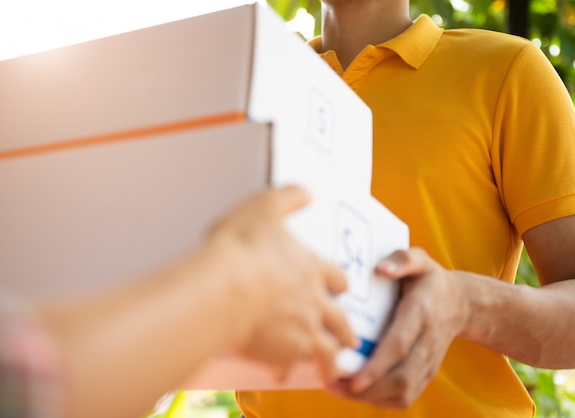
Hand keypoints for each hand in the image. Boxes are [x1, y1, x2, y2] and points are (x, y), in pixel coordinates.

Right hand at [202, 185, 358, 383]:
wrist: (223, 290)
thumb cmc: (240, 248)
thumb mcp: (264, 208)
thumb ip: (287, 198)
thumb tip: (307, 191)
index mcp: (311, 268)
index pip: (336, 277)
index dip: (339, 283)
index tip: (342, 289)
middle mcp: (314, 301)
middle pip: (340, 320)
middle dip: (346, 330)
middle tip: (351, 339)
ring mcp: (303, 329)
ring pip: (327, 351)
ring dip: (332, 361)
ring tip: (333, 370)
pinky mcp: (285, 352)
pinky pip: (292, 366)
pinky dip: (288, 370)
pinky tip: (281, 374)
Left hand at [328, 247, 469, 407]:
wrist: (461, 303)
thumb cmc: (429, 279)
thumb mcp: (420, 260)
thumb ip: (402, 260)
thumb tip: (381, 268)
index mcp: (421, 313)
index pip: (400, 345)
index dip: (378, 365)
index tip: (354, 379)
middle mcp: (427, 342)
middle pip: (401, 377)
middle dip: (367, 389)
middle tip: (332, 384)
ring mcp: (429, 361)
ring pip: (403, 392)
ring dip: (369, 397)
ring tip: (338, 388)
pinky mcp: (426, 373)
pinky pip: (406, 397)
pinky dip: (381, 401)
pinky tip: (357, 392)